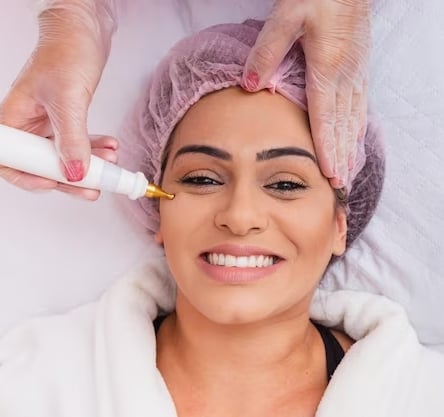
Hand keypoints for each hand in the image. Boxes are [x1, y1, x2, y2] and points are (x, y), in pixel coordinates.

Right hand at [0, 0, 116, 194]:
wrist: (84, 29)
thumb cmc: (66, 51)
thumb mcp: (68, 99)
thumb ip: (72, 139)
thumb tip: (73, 172)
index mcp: (14, 119)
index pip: (11, 162)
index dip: (30, 178)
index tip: (55, 183)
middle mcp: (28, 124)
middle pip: (42, 165)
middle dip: (69, 178)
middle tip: (91, 187)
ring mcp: (47, 123)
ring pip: (64, 156)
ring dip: (87, 164)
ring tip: (109, 165)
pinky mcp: (66, 119)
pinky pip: (78, 142)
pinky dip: (94, 148)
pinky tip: (110, 148)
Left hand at [242, 0, 370, 187]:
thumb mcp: (286, 16)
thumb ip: (267, 52)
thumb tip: (251, 84)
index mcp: (327, 67)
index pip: (326, 119)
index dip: (328, 149)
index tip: (331, 175)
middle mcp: (346, 75)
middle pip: (343, 125)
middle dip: (342, 157)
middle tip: (341, 185)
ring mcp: (355, 71)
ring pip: (354, 118)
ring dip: (352, 147)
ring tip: (350, 171)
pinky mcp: (358, 65)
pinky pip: (360, 104)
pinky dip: (358, 127)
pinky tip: (356, 138)